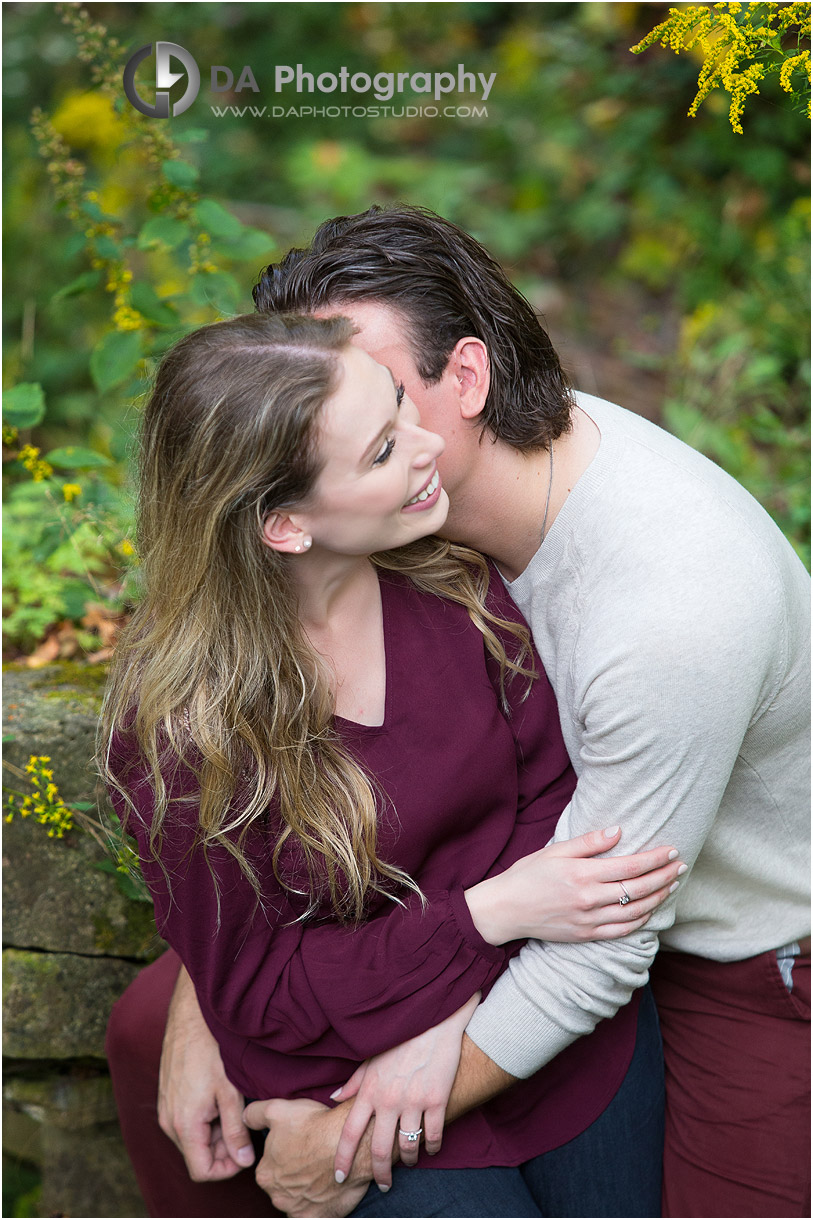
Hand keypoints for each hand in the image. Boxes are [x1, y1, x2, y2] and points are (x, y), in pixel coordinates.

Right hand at [158, 966, 254, 1180]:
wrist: (190, 1019)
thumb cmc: (211, 1052)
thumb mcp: (231, 1093)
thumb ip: (236, 1131)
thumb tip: (244, 1160)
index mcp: (184, 1126)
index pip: (202, 1171)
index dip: (226, 1169)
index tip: (246, 1152)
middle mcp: (169, 1122)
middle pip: (197, 1155)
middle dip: (222, 1149)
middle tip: (245, 1127)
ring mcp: (165, 1109)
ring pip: (192, 1138)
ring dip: (214, 1133)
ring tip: (234, 1108)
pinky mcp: (166, 1097)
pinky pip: (185, 1121)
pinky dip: (204, 1119)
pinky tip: (220, 1098)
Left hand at [244, 1097, 369, 1217]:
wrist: (349, 1144)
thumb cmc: (313, 1126)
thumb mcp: (277, 1110)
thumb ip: (253, 1114)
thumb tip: (243, 1118)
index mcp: (264, 1174)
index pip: (270, 1166)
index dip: (284, 1153)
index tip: (299, 1143)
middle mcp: (277, 1196)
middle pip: (283, 1184)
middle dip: (294, 1174)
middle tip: (312, 1155)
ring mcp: (297, 1209)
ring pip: (299, 1198)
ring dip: (307, 1188)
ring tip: (323, 1169)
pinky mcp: (317, 1218)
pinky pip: (315, 1212)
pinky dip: (320, 1202)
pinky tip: (328, 1186)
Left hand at [331, 992, 480, 1188]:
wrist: (434, 1021)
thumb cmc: (401, 1039)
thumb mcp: (372, 1058)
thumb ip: (354, 1082)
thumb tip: (334, 1098)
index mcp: (370, 1090)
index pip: (349, 1132)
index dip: (342, 1158)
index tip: (338, 1176)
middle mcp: (389, 1099)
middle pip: (378, 1149)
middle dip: (379, 1174)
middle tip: (382, 1184)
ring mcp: (413, 1101)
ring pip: (407, 1147)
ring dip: (408, 1161)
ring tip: (408, 1162)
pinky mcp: (437, 1100)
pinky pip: (433, 1136)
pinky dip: (432, 1147)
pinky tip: (431, 1148)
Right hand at [466, 825, 685, 945]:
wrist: (505, 910)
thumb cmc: (527, 875)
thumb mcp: (554, 851)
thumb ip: (588, 842)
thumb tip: (619, 831)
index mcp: (582, 874)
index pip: (630, 866)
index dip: (655, 858)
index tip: (672, 850)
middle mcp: (589, 899)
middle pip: (638, 888)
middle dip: (664, 876)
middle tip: (680, 866)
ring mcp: (589, 921)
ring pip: (635, 911)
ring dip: (658, 898)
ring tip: (672, 885)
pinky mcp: (586, 935)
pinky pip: (622, 930)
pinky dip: (641, 921)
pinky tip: (650, 910)